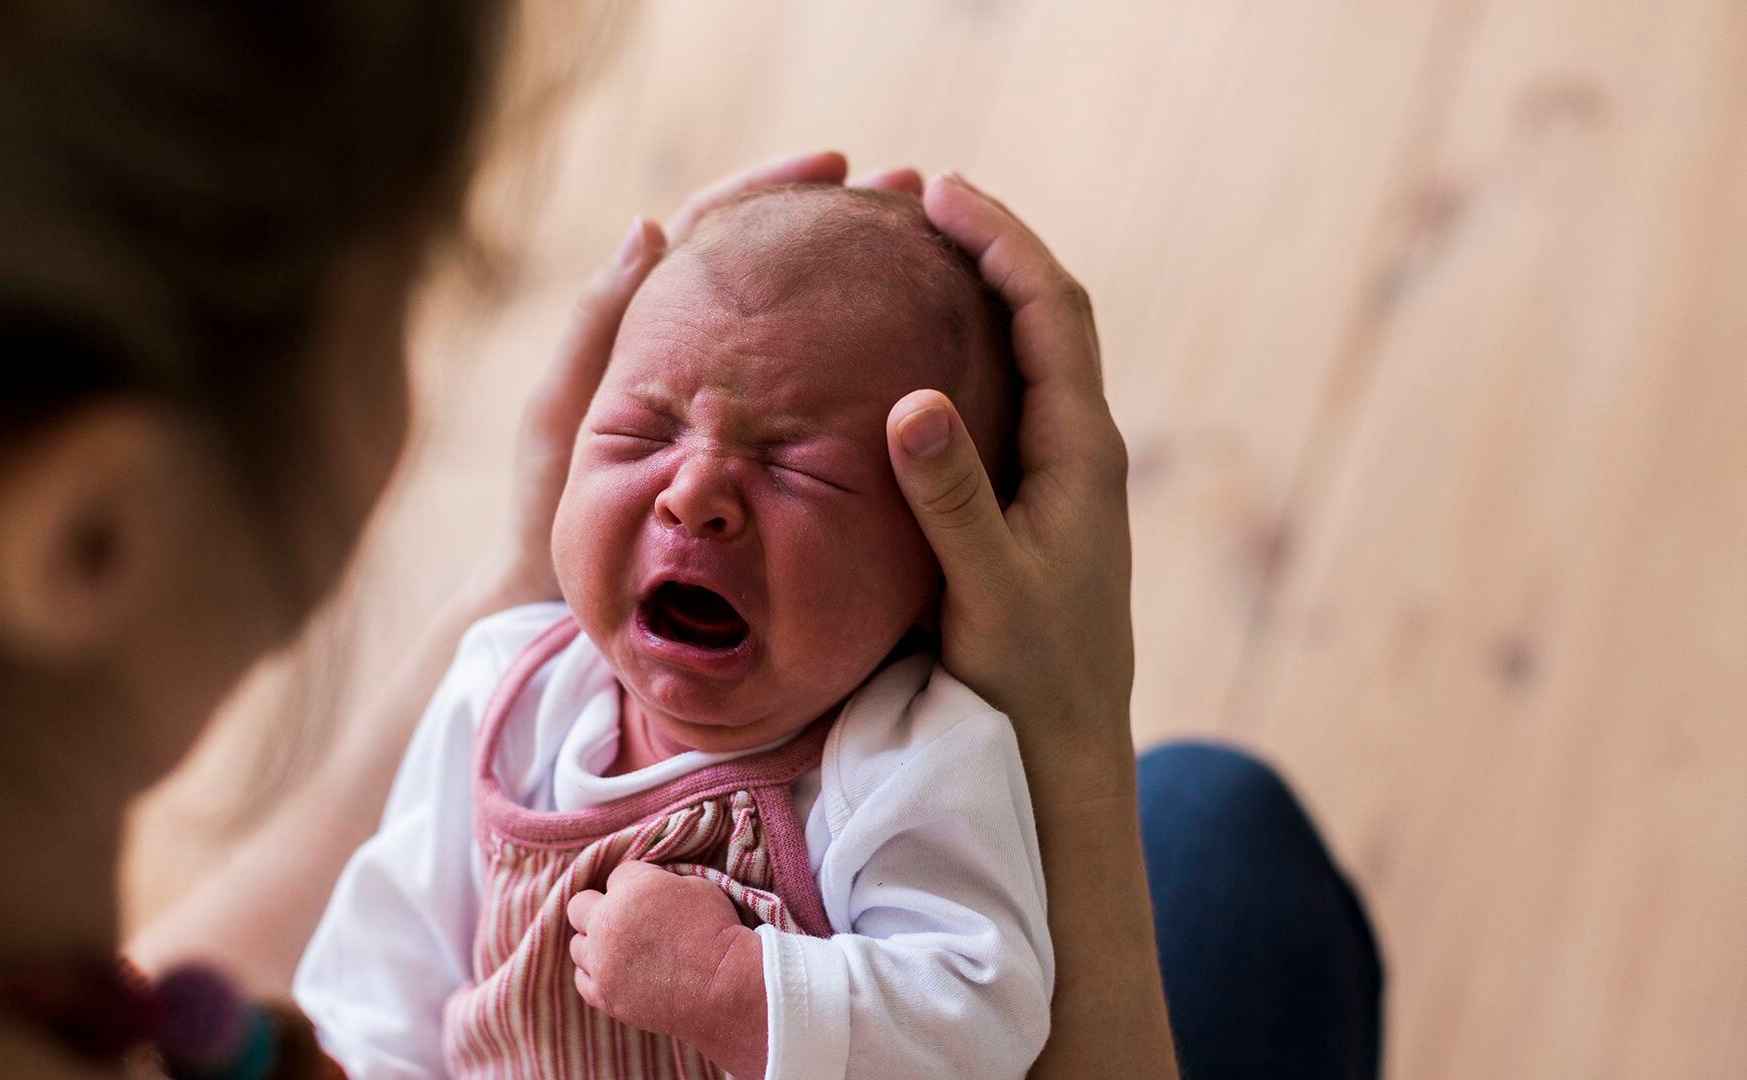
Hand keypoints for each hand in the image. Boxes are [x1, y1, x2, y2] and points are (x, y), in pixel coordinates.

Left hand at [482, 151, 926, 607]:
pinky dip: (866, 366)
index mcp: (655, 325)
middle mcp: (708, 354)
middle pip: (782, 266)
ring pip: (811, 328)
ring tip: (934, 253)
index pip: (721, 228)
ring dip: (868, 284)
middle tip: (912, 194)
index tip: (836, 165)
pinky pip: (824, 398)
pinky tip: (921, 355)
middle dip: (846, 224)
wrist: (565, 600)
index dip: (775, 189)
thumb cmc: (552, 508)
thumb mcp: (564, 412)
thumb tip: (651, 225)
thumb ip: (597, 325)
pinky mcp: (770, 454)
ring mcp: (743, 404)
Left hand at [566, 861, 767, 1076]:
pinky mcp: (605, 995)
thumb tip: (648, 886)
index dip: (636, 883)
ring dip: (595, 943)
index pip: (617, 874)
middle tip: (623, 918)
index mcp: (632, 889)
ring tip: (621, 949)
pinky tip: (615, 972)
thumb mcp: (696, 886)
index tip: (652, 897)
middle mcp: (607, 923)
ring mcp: (602, 963)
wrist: (725, 987)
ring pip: (577, 945)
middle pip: (579, 905)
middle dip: (599, 907)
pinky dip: (595, 974)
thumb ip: (659, 881)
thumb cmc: (718, 933)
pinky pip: (582, 979)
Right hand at [887, 172, 1136, 788]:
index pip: (1051, 311)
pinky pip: (1008, 397)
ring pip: (1029, 353)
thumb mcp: (985, 590)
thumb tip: (914, 400)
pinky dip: (969, 350)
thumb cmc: (1029, 677)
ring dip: (982, 291)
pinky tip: (919, 354)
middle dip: (991, 246)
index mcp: (1081, 451)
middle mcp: (1082, 449)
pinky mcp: (1037, 503)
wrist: (1065, 750)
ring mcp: (1063, 475)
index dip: (1000, 241)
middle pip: (1047, 314)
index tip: (939, 191)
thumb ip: (951, 499)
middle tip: (919, 197)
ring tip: (917, 251)